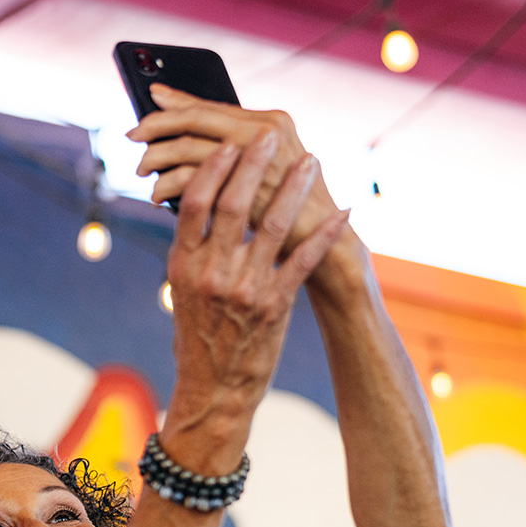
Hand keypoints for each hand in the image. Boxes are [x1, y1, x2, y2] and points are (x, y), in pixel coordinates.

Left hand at [129, 84, 344, 259]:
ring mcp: (256, 161)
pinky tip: (158, 195)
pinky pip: (191, 181)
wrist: (320, 244)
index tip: (150, 98)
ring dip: (159, 158)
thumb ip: (233, 151)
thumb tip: (185, 136)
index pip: (211, 105)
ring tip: (144, 170)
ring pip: (189, 148)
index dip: (176, 102)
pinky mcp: (245, 192)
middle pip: (195, 120)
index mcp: (270, 120)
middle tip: (132, 134)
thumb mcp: (263, 170)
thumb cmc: (287, 207)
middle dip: (158, 126)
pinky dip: (168, 186)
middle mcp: (265, 131)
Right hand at [161, 129, 348, 472]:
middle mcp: (211, 274)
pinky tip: (342, 213)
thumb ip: (193, 250)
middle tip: (269, 137)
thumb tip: (198, 203)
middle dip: (252, 165)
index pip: (193, 204)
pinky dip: (325, 235)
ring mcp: (244, 289)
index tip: (228, 143)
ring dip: (294, 188)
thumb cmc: (198, 336)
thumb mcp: (183, 291)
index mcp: (183, 265)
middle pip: (231, 206)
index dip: (212, 169)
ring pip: (271, 226)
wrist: (215, 389)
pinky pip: (303, 261)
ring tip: (311, 161)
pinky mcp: (275, 306)